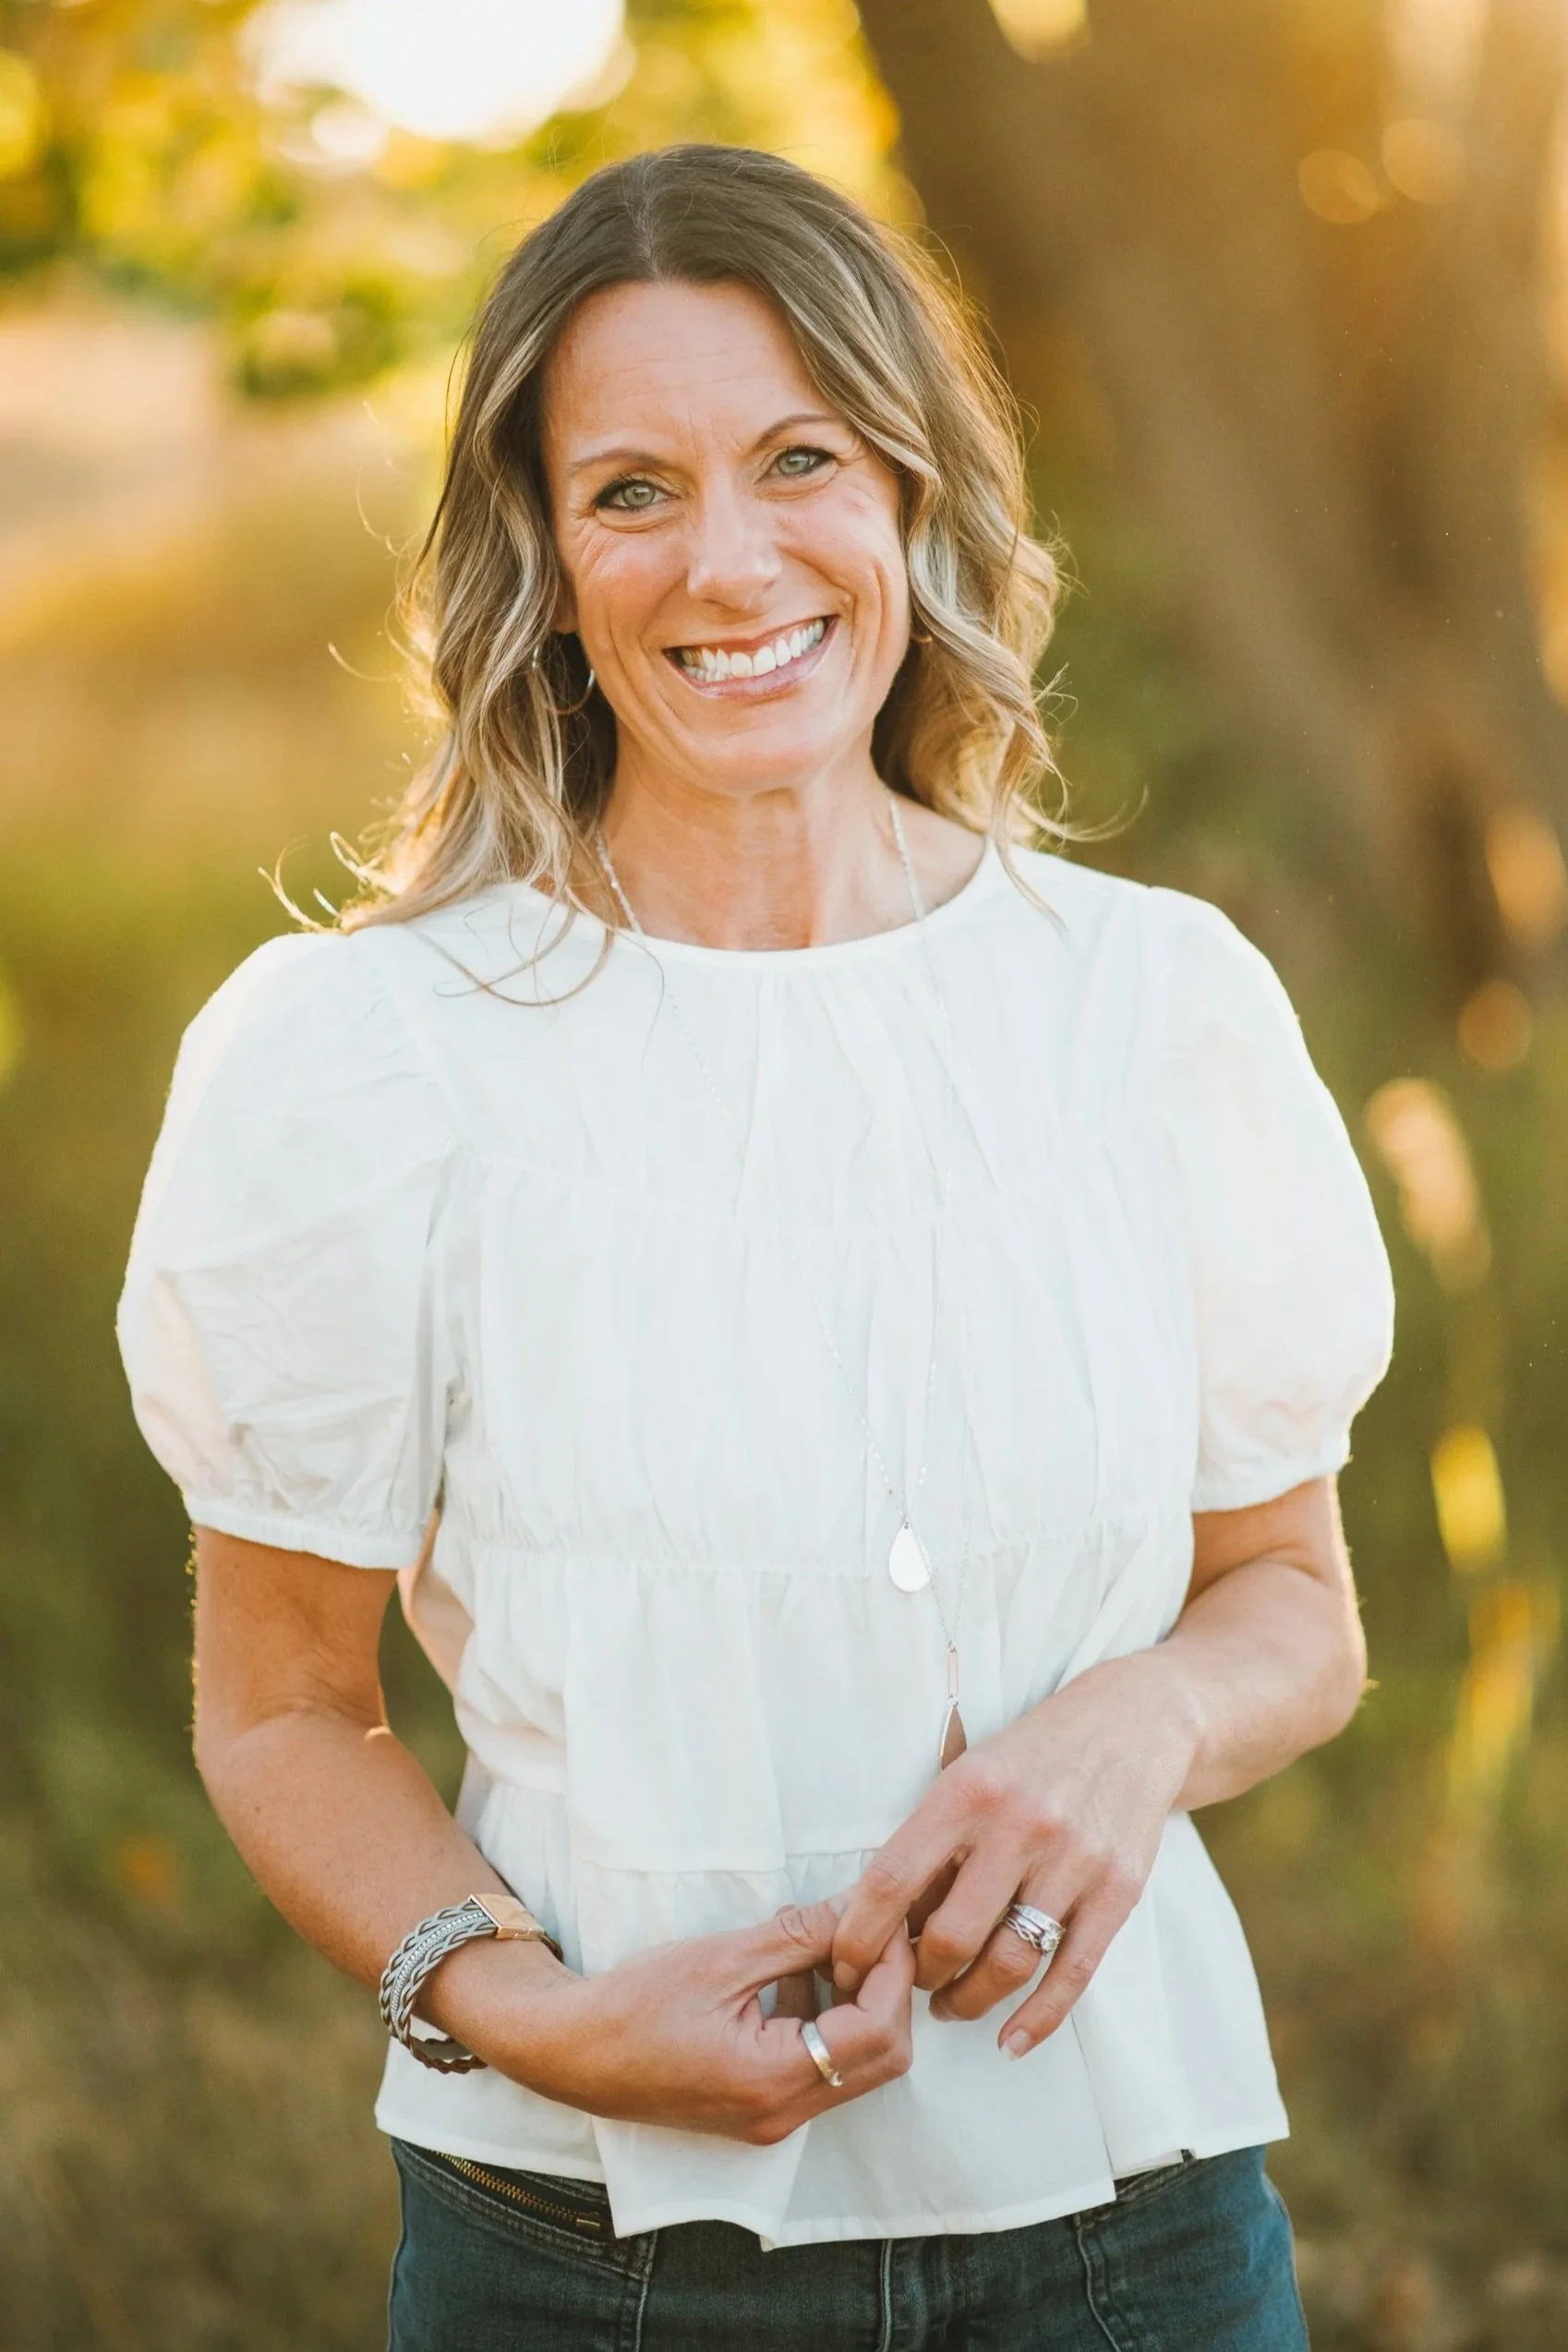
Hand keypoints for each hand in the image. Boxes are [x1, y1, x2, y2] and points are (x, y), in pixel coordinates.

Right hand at [485, 1898, 914, 2143]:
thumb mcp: (721, 1958)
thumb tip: (862, 1905)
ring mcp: (771, 2118)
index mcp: (772, 2081)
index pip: (875, 2031)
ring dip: (858, 2001)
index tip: (887, 1918)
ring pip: (856, 2064)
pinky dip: (826, 2017)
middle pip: (881, 2057)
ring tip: (826, 1941)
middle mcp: (781, 2114)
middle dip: (886, 1989)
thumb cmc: (633, 2004)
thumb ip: (800, 1935)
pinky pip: (820, 2066)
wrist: (570, 2052)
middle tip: (868, 1930)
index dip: (890, 1970)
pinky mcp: (759, 2107)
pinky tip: (793, 1970)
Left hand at [830, 1655, 1196, 2057]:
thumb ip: (930, 1841)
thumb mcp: (969, 1772)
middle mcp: (1019, 1826)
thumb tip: (880, 1923)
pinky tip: (1011, 2041)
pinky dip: (1037, 2020)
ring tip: (949, 2003)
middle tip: (904, 1985)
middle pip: (950, 1937)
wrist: (1133, 1723)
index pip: (893, 1881)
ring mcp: (1073, 1861)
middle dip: (917, 1976)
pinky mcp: (1118, 1891)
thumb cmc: (1031, 1755)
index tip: (843, 1967)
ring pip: (1007, 1964)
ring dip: (968, 2001)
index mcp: (967, 1791)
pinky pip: (1072, 1974)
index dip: (860, 1938)